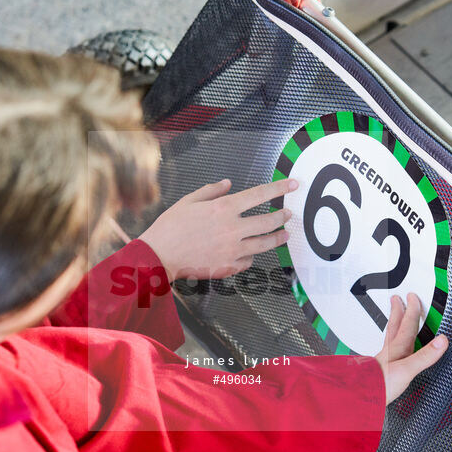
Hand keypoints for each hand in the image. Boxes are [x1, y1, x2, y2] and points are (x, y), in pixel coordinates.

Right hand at [139, 178, 297, 280]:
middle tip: (288, 214)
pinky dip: (252, 255)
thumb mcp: (189, 201)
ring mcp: (233, 249)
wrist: (159, 256)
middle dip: (282, 216)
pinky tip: (252, 252)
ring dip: (278, 237)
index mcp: (224, 208)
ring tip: (284, 234)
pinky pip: (249, 260)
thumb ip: (211, 191)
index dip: (280, 188)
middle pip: (268, 221)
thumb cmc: (170, 227)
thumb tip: (228, 184)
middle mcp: (233, 228)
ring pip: (265, 243)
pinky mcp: (229, 266)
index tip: (292, 184)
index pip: (260, 194)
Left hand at [374, 293, 447, 404]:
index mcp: (397, 349)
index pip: (407, 325)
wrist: (360, 399)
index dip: (412, 310)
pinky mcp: (381, 372)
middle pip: (394, 327)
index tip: (413, 297)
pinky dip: (391, 347)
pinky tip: (391, 353)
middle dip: (397, 312)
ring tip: (394, 320)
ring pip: (389, 338)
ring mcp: (384, 362)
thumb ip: (425, 356)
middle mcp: (389, 353)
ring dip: (393, 326)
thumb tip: (442, 341)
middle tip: (397, 299)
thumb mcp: (407, 370)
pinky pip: (388, 353)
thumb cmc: (380, 385)